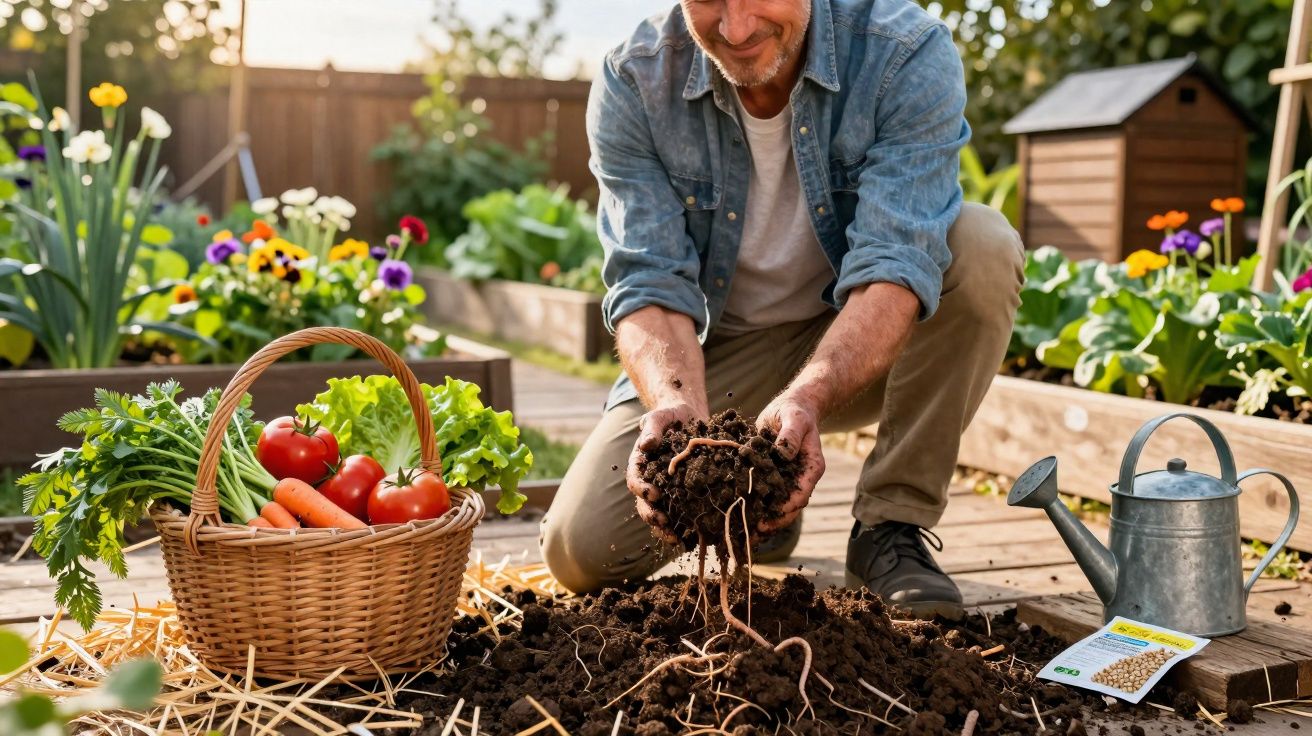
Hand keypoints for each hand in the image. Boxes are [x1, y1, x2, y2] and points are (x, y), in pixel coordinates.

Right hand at [626, 402, 706, 542]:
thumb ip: (652, 428)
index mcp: (641, 464)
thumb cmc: (671, 415)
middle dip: (652, 515)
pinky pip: (680, 513)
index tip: (654, 494)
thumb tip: (646, 444)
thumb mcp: (660, 416)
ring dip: (664, 528)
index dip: (642, 489)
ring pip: (659, 513)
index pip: (635, 480)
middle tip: (664, 522)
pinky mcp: (683, 494)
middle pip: (644, 503)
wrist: (690, 418)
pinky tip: (693, 537)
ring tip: (675, 538)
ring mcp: (666, 489)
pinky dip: (684, 527)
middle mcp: (650, 480)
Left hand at [755, 393, 825, 532]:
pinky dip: (759, 506)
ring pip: (781, 506)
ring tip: (747, 531)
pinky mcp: (776, 476)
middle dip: (775, 520)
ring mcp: (789, 478)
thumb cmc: (795, 411)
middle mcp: (802, 477)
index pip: (802, 493)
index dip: (787, 507)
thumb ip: (790, 435)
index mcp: (812, 466)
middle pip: (792, 507)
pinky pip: (769, 496)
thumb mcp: (794, 418)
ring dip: (766, 518)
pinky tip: (743, 515)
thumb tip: (783, 453)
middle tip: (754, 531)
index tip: (770, 517)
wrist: (792, 407)